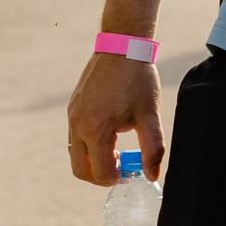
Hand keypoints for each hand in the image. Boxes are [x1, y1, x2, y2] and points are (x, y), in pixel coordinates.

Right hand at [66, 49, 164, 185]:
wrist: (121, 46)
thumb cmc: (138, 80)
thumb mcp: (150, 115)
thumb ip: (153, 148)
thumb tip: (153, 175)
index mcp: (96, 129)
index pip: (101, 172)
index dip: (117, 178)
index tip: (131, 171)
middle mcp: (78, 125)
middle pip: (80, 170)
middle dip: (100, 176)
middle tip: (121, 168)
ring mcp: (72, 116)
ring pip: (75, 155)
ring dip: (92, 161)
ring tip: (116, 151)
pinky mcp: (72, 108)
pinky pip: (74, 138)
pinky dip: (87, 146)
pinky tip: (108, 134)